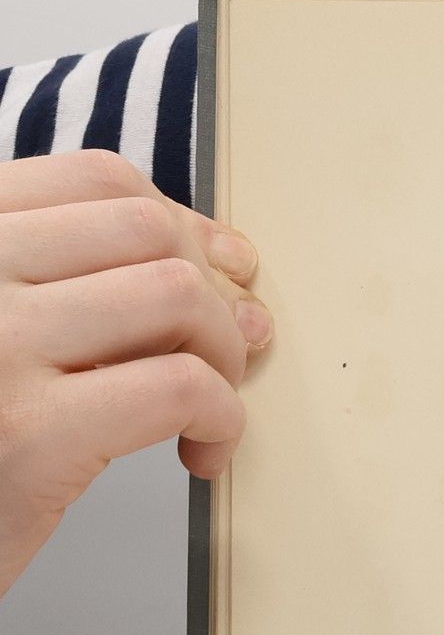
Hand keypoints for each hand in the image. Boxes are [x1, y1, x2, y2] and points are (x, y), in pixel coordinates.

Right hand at [0, 152, 270, 597]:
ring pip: (175, 295)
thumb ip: (75, 286)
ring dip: (223, 354)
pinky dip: (222, 419)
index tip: (220, 276)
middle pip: (146, 230)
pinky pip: (179, 387)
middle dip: (212, 291)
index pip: (95, 181)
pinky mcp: (27, 435)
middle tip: (224, 355)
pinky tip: (201, 453)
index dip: (182, 225)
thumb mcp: (0, 333)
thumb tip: (229, 265)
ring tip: (209, 407)